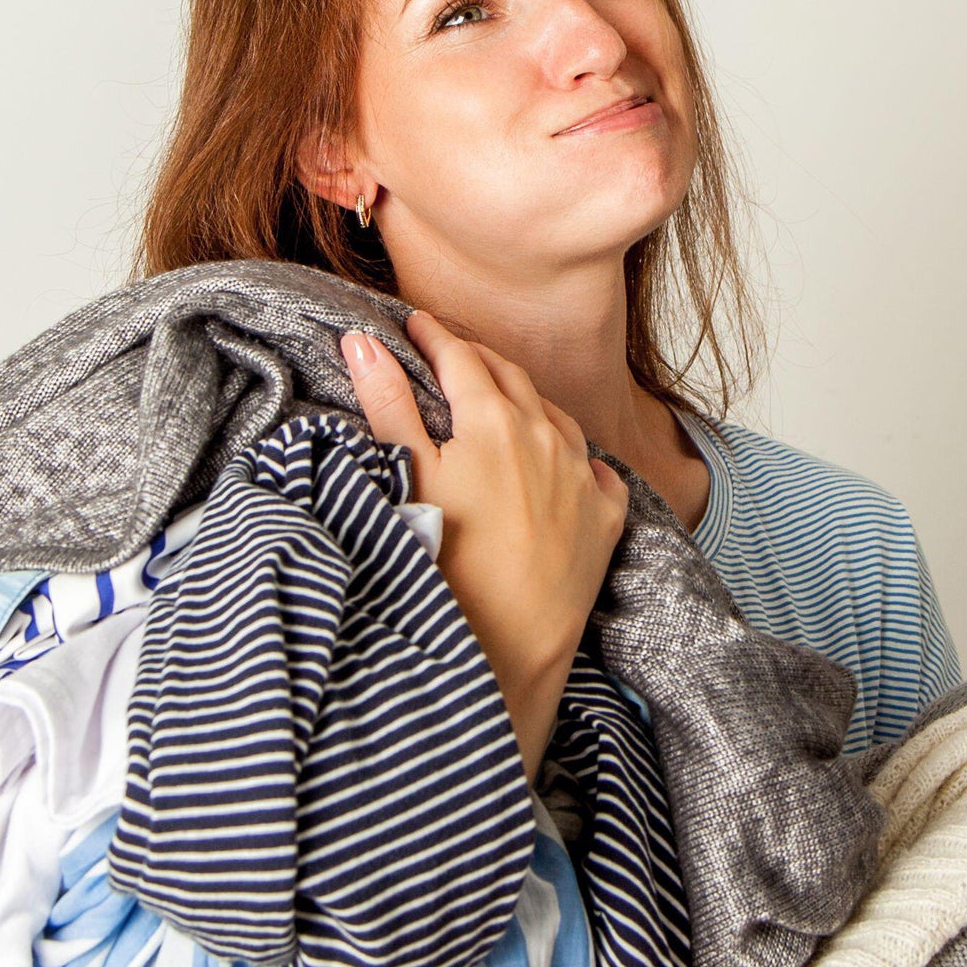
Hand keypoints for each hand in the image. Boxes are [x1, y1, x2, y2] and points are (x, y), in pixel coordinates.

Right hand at [341, 308, 628, 773]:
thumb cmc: (447, 562)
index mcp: (495, 420)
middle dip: (476, 358)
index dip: (434, 335)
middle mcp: (547, 436)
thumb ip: (387, 401)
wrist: (509, 644)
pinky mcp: (605, 520)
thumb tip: (361, 342)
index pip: (460, 359)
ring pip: (556, 417)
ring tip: (501, 396)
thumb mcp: (407, 475)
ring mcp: (582, 476)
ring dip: (525, 399)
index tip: (414, 322)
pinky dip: (574, 454)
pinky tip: (564, 459)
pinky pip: (595, 469)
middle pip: (509, 378)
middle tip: (449, 349)